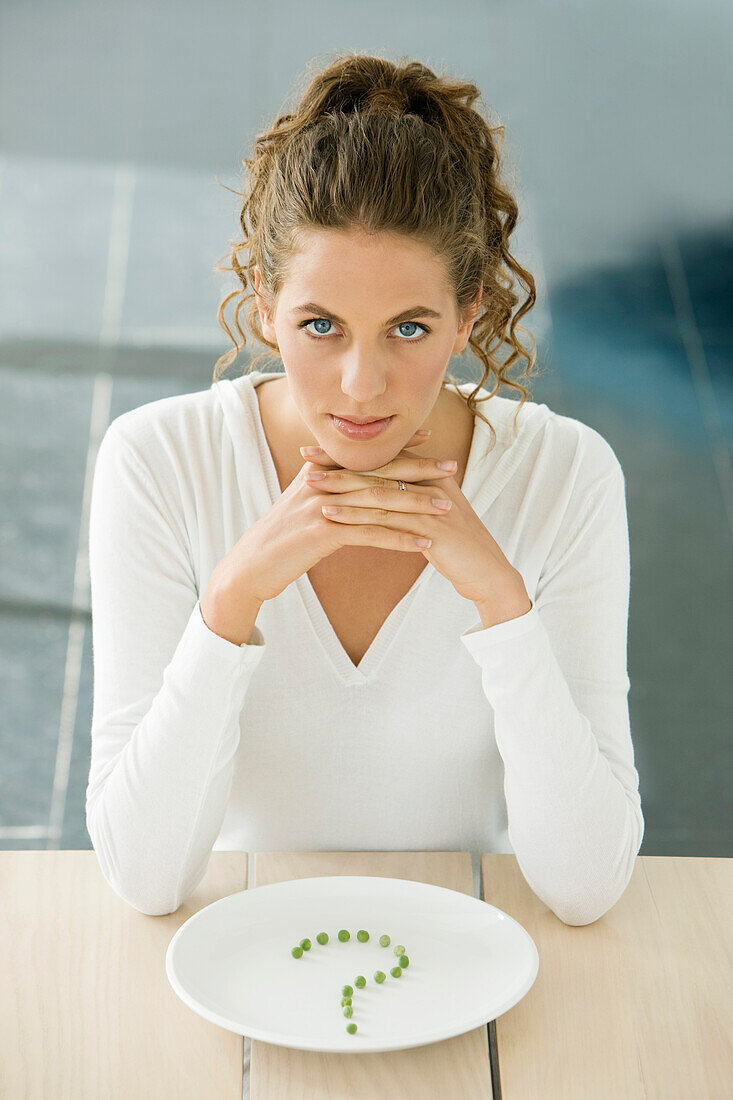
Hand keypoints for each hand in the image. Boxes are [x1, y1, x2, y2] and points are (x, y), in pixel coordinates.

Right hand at [205, 427, 454, 608]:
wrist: (250, 565)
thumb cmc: (281, 538)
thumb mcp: (303, 504)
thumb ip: (327, 486)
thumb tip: (352, 478)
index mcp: (320, 470)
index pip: (367, 453)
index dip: (400, 445)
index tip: (431, 439)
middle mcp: (322, 481)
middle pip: (379, 472)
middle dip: (419, 469)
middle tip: (452, 465)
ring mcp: (321, 506)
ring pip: (379, 502)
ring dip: (417, 505)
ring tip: (448, 508)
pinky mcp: (322, 534)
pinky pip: (369, 534)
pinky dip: (399, 538)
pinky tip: (423, 544)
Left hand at [303, 441, 531, 618]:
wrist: (486, 571)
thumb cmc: (456, 544)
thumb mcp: (431, 513)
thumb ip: (409, 496)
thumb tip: (378, 489)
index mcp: (430, 474)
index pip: (382, 457)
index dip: (349, 454)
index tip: (316, 450)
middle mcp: (431, 482)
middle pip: (377, 468)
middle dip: (339, 463)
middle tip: (304, 459)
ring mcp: (431, 503)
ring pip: (378, 491)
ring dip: (341, 488)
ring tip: (310, 487)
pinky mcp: (430, 526)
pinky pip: (386, 519)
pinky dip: (355, 516)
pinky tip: (331, 517)